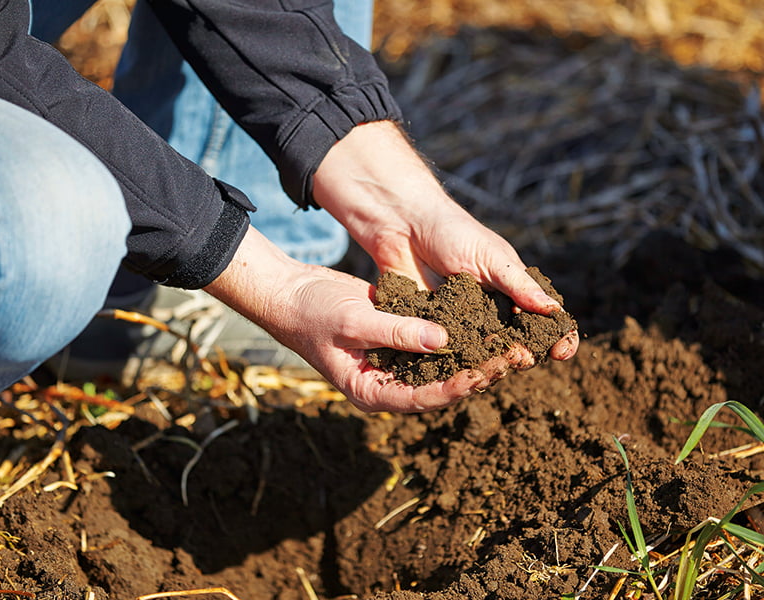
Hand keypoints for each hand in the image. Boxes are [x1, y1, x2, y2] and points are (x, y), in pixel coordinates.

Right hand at [204, 227, 503, 411]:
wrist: (291, 295)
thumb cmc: (313, 313)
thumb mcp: (353, 320)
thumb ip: (397, 331)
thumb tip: (444, 341)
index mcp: (373, 392)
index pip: (424, 397)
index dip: (458, 386)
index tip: (488, 372)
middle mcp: (389, 383)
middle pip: (441, 386)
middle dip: (478, 372)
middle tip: (516, 356)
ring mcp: (395, 363)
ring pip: (443, 366)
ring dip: (475, 356)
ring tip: (511, 344)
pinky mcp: (400, 340)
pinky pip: (434, 343)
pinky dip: (458, 336)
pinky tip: (484, 325)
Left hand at [313, 121, 578, 370]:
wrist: (403, 226)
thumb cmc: (452, 232)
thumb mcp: (490, 256)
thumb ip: (519, 283)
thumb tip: (555, 310)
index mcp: (513, 291)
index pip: (544, 319)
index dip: (558, 336)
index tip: (564, 350)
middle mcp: (492, 312)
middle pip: (516, 342)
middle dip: (525, 353)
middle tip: (526, 359)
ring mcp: (463, 324)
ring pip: (482, 353)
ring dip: (491, 362)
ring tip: (495, 367)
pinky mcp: (432, 330)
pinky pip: (446, 351)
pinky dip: (454, 361)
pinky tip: (457, 369)